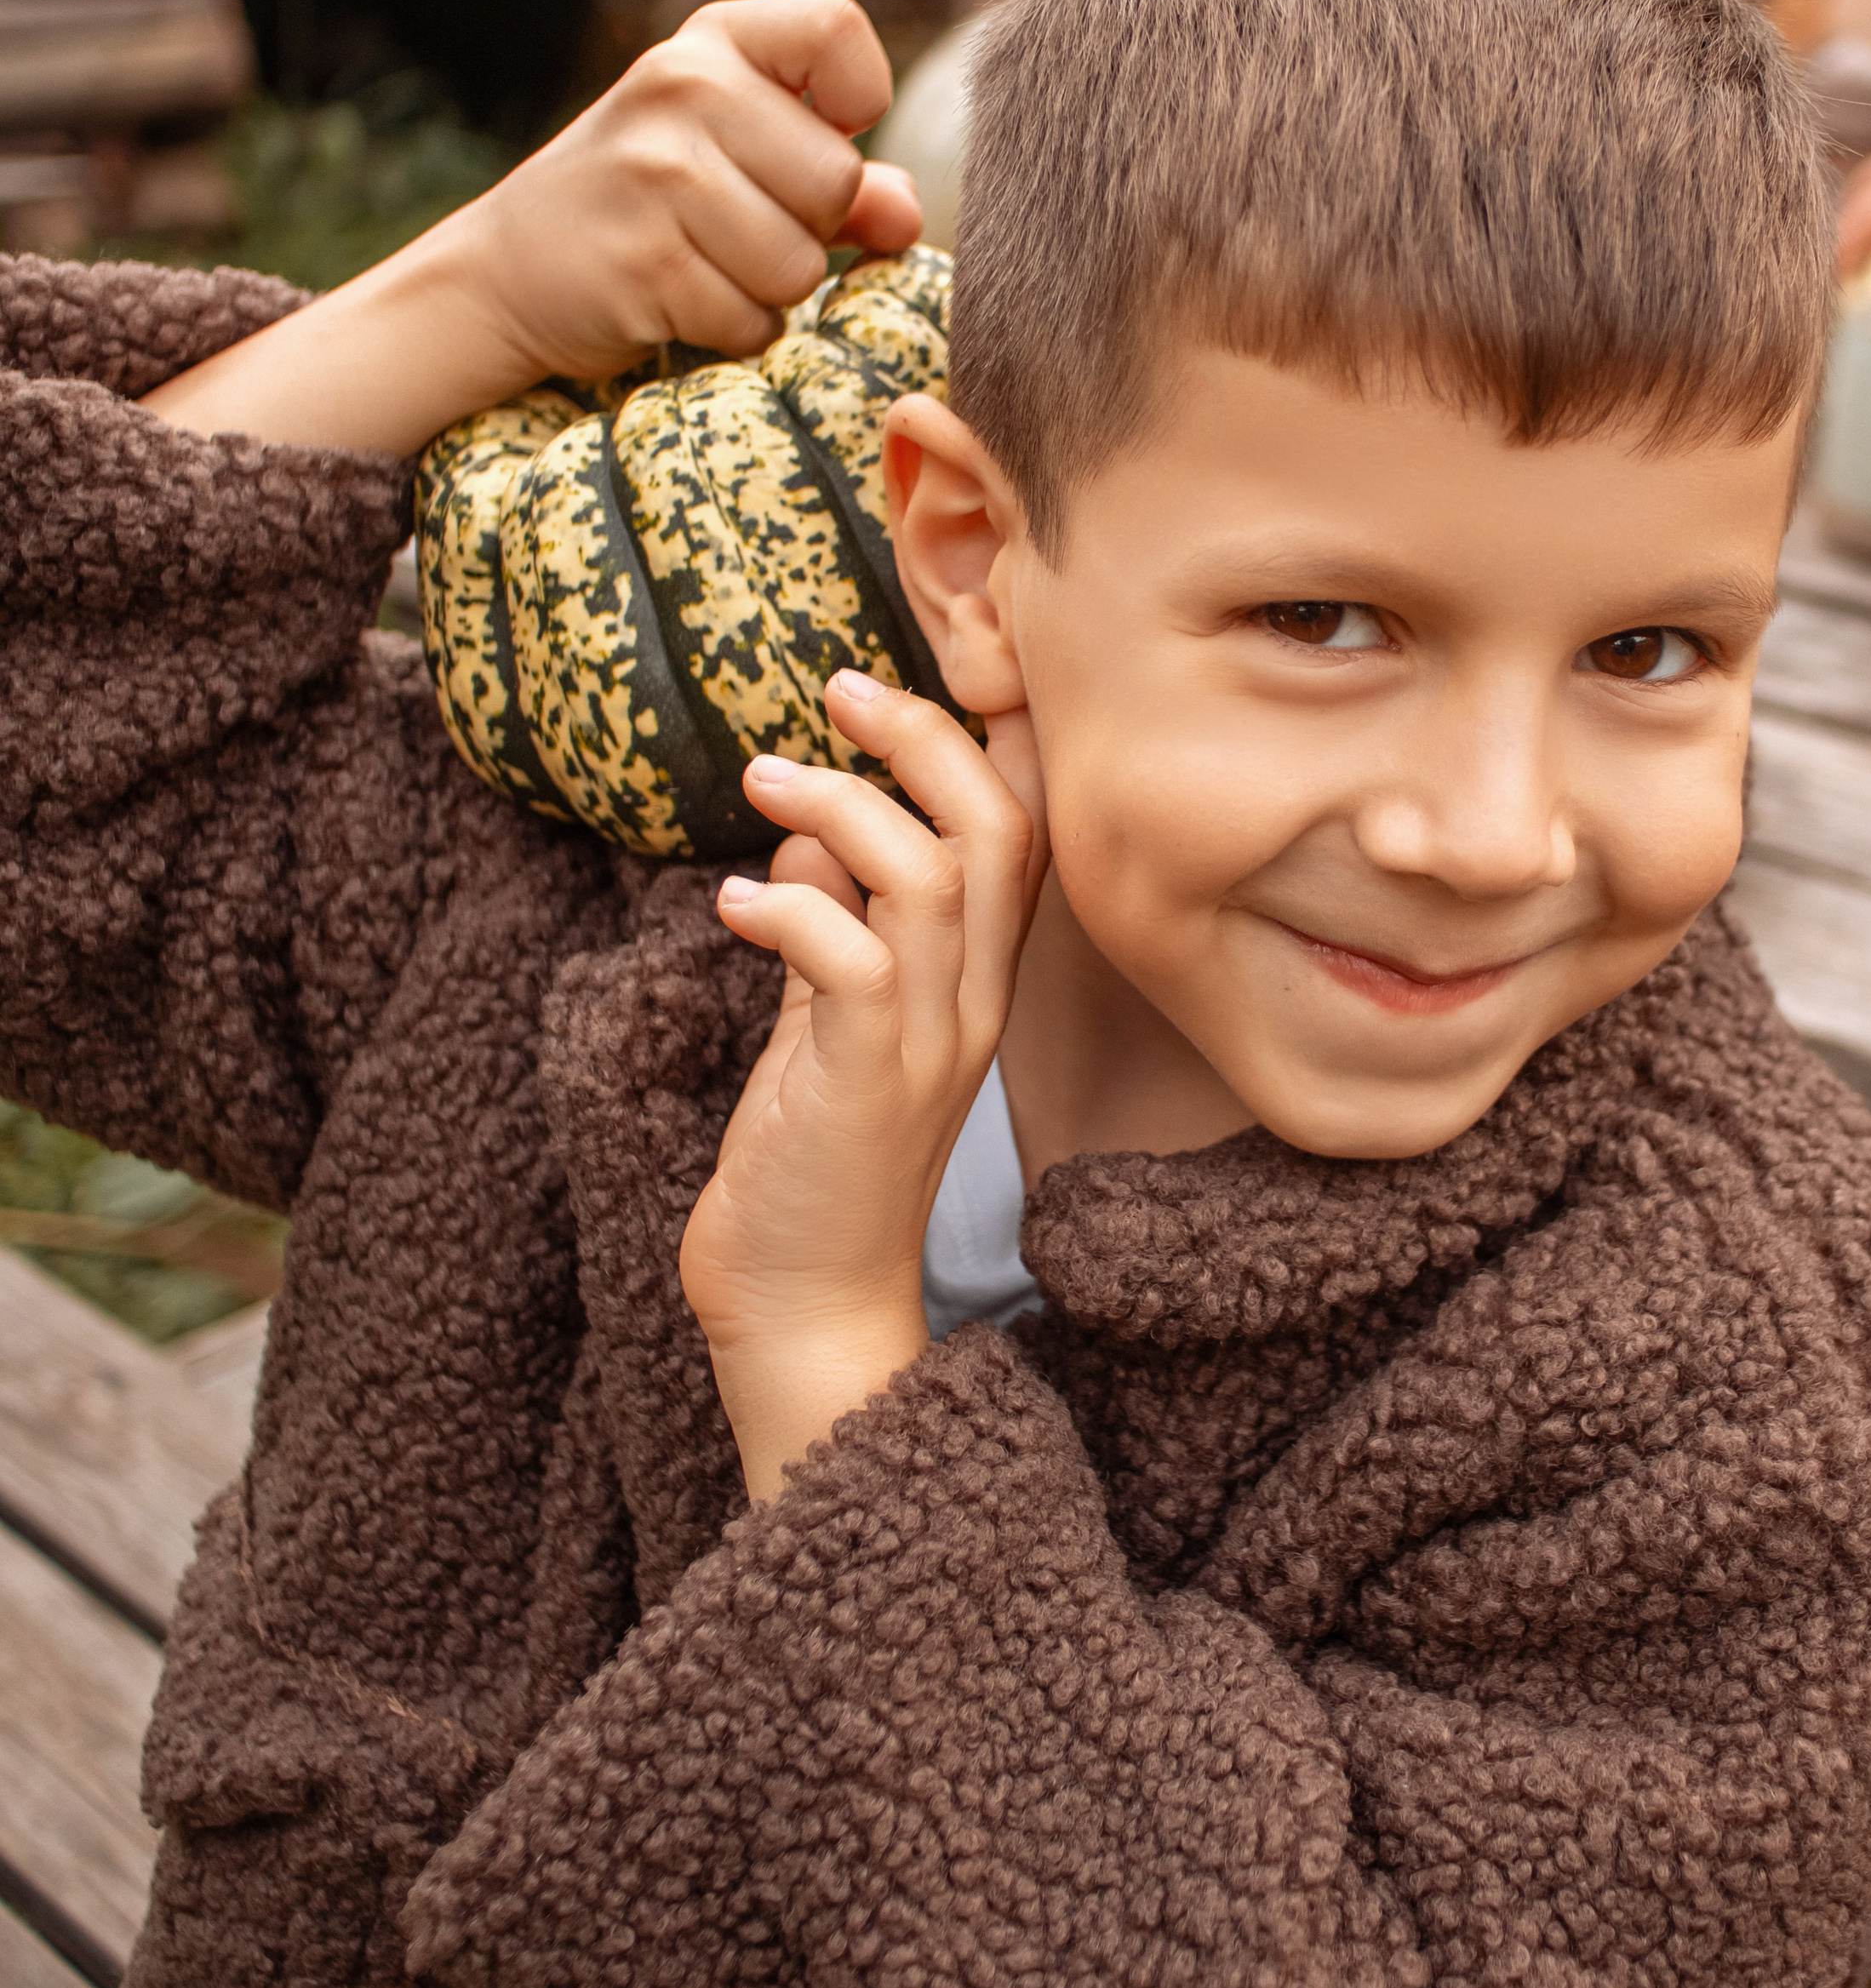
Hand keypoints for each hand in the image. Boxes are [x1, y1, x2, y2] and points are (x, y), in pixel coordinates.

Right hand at [444, 0, 921, 383]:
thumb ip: (837, 179)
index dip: (860, 99)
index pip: (838, 30)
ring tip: (706, 264)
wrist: (510, 271)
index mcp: (713, 43)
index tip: (825, 132)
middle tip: (741, 226)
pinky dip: (730, 329)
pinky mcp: (644, 262)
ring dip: (770, 290)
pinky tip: (678, 300)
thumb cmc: (649, 208)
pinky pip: (751, 320)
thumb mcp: (738, 160)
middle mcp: (682, 86)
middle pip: (836, 180)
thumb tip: (906, 214)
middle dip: (811, 228)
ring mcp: (656, 173)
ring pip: (800, 263)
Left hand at [680, 672, 1045, 1502]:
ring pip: (930, 880)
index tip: (901, 683)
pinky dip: (791, 909)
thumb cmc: (809, 1163)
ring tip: (764, 779)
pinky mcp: (864, 1082)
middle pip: (996, 833)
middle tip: (837, 689)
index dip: (980, 744)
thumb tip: (805, 834)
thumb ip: (830, 930)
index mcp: (972, 986)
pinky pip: (852, 962)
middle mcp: (971, 1007)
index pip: (1020, 837)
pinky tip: (732, 905)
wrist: (805, 1304)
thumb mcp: (825, 1027)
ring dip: (844, 808)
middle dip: (923, 740)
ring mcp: (928, 1045)